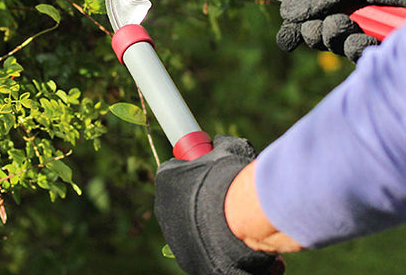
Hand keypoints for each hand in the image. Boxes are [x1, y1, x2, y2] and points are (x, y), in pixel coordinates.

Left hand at [154, 136, 284, 274]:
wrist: (240, 216)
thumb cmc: (232, 178)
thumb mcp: (229, 149)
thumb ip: (220, 145)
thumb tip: (218, 142)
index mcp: (167, 179)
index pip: (175, 172)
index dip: (194, 171)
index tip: (211, 172)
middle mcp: (164, 209)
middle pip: (183, 202)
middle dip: (202, 200)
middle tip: (227, 198)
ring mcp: (174, 238)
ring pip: (193, 228)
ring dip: (210, 224)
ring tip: (236, 222)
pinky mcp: (189, 261)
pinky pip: (204, 250)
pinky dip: (219, 247)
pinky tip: (238, 241)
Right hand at [276, 0, 405, 60]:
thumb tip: (286, 10)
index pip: (316, 11)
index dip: (298, 24)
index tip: (286, 36)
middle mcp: (361, 16)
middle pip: (321, 33)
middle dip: (312, 31)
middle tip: (317, 26)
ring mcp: (375, 37)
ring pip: (337, 47)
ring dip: (333, 37)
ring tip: (345, 26)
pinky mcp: (389, 56)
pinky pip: (359, 59)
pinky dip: (354, 49)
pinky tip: (365, 41)